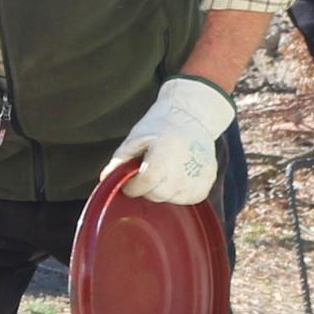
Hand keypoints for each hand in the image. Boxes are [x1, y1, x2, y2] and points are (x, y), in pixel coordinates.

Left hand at [107, 76, 236, 206]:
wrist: (193, 115)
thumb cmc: (162, 124)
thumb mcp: (136, 138)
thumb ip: (119, 161)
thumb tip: (105, 180)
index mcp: (163, 158)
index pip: (143, 186)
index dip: (132, 186)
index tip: (130, 181)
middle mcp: (182, 171)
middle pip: (157, 195)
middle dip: (147, 188)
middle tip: (148, 172)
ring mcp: (198, 178)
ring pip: (172, 199)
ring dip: (164, 191)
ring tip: (165, 170)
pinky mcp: (207, 182)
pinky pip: (188, 198)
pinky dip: (180, 192)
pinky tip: (178, 175)